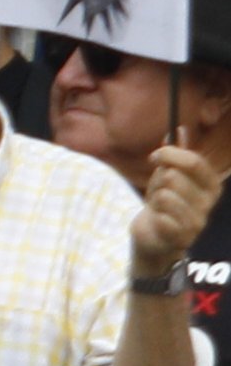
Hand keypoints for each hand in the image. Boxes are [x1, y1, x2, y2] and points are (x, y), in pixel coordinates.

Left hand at [136, 143, 219, 272]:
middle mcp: (210, 202)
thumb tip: (178, 129)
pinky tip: (159, 222)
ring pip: (165, 196)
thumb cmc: (163, 202)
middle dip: (158, 182)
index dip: (171, 155)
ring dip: (155, 201)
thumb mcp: (167, 174)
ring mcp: (199, 221)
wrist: (154, 236)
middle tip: (159, 192)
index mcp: (211, 183)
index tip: (154, 156)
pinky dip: (154, 217)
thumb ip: (174, 155)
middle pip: (175, 177)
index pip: (195, 162)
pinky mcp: (184, 237)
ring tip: (159, 208)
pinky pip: (160, 216)